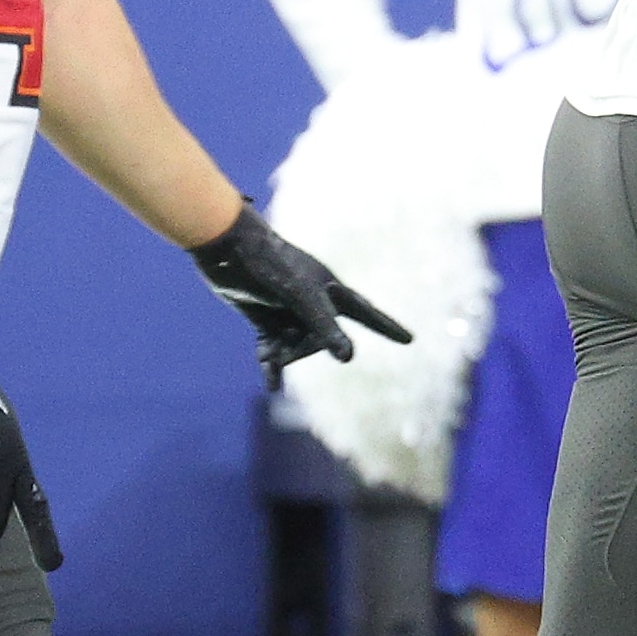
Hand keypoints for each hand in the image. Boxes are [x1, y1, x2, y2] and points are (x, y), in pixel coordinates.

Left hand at [190, 202, 412, 381]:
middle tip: (282, 350)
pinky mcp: (265, 318)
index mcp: (330, 289)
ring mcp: (289, 311)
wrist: (226, 249)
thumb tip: (348, 358)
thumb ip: (324, 327)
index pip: (366, 313)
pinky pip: (273, 348)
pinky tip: (271, 386)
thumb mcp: (300, 296)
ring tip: (268, 357)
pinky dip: (271, 365)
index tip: (410, 339)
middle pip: (321, 339)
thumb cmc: (270, 264)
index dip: (387, 327)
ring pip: (296, 345)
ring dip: (283, 354)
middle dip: (304, 349)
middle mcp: (314, 301)